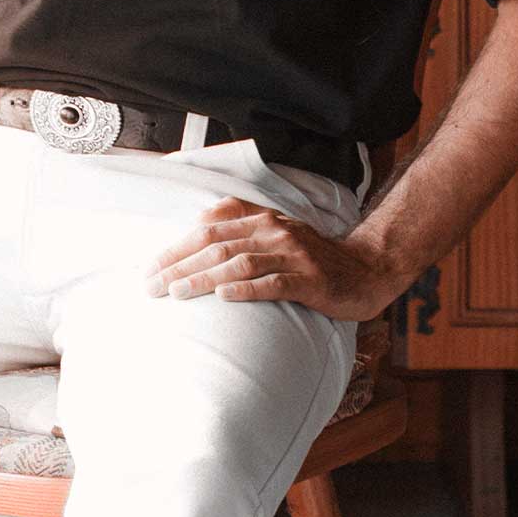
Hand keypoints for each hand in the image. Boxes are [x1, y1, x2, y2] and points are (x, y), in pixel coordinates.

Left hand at [144, 201, 405, 320]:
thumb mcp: (278, 233)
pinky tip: (224, 296)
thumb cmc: (315, 258)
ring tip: (177, 292)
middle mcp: (275, 233)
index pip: (209, 230)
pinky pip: (273, 283)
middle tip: (152, 286)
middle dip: (180, 265)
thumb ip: (242, 225)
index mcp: (263, 221)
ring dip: (204, 278)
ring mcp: (293, 256)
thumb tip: (201, 222)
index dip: (177, 248)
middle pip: (217, 245)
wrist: (366, 270)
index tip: (151, 269)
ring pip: (239, 263)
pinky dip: (246, 289)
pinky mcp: (309, 281)